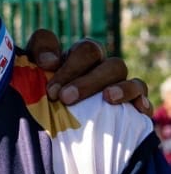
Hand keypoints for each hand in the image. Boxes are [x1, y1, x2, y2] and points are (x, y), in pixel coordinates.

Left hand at [25, 29, 150, 114]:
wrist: (55, 128)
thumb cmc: (45, 101)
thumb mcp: (32, 79)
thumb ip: (36, 59)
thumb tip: (49, 61)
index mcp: (74, 55)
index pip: (71, 45)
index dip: (63, 61)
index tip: (48, 82)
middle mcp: (95, 62)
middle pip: (94, 53)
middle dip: (81, 76)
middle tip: (63, 98)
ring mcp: (114, 78)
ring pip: (118, 68)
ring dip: (113, 81)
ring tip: (107, 98)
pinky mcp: (131, 98)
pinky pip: (140, 91)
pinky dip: (140, 98)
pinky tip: (138, 109)